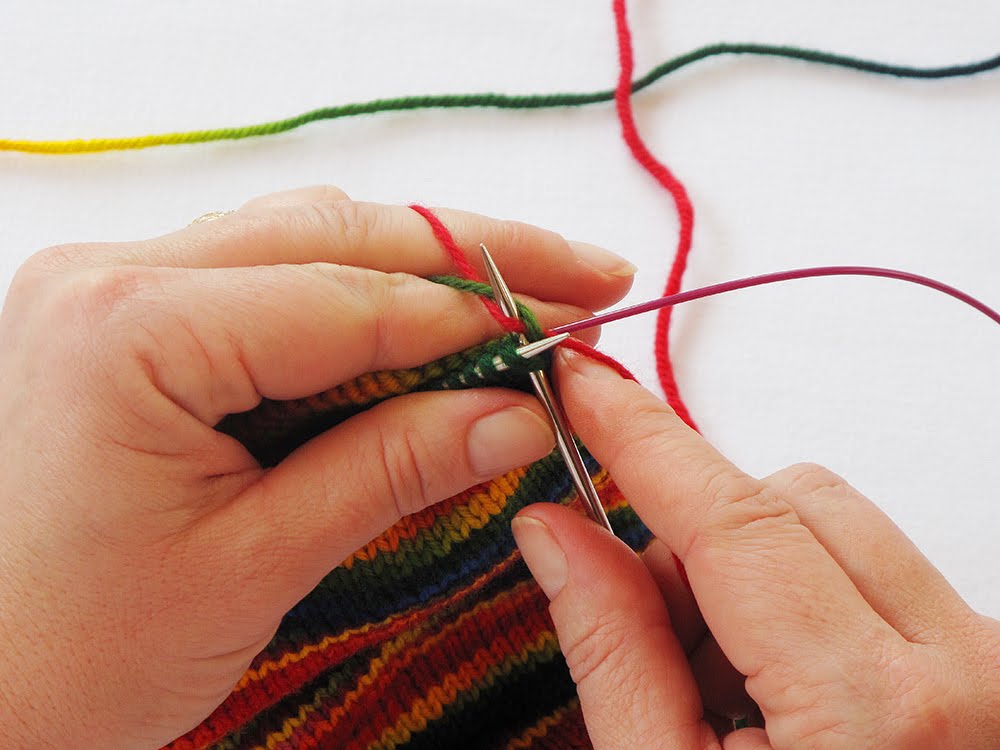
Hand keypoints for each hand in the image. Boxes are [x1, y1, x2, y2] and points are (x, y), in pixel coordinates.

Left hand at [0, 186, 636, 748]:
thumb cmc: (73, 653)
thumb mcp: (257, 564)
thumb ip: (395, 469)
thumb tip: (519, 417)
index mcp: (134, 328)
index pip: (355, 297)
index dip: (479, 316)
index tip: (571, 332)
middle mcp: (115, 271)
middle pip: (341, 232)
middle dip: (475, 256)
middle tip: (583, 277)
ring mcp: (114, 280)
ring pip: (308, 237)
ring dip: (421, 267)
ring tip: (520, 294)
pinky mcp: (126, 310)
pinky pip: (266, 273)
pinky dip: (356, 293)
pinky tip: (422, 318)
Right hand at [513, 348, 999, 748]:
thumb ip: (610, 649)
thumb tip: (552, 529)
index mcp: (870, 713)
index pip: (731, 517)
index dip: (641, 436)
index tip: (582, 382)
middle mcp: (964, 669)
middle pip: (794, 500)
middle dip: (702, 538)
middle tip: (658, 632)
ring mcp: (994, 664)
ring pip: (840, 526)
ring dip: (759, 571)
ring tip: (735, 692)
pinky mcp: (994, 666)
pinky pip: (882, 572)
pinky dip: (810, 600)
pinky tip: (791, 699)